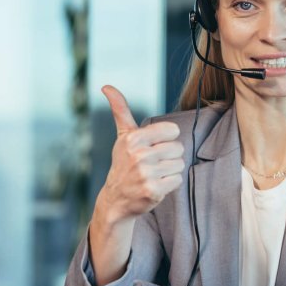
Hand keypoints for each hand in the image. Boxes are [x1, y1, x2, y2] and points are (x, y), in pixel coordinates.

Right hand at [95, 85, 184, 224]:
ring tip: (153, 175)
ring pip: (179, 164)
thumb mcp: (122, 136)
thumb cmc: (124, 163)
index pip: (172, 130)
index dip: (166, 139)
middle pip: (178, 148)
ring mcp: (146, 174)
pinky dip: (170, 184)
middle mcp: (139, 155)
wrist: (116, 199)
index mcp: (133, 138)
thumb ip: (120, 110)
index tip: (152, 147)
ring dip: (170, 171)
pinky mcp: (153, 191)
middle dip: (168, 156)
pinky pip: (177, 180)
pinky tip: (155, 185)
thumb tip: (106, 86)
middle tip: (152, 164)